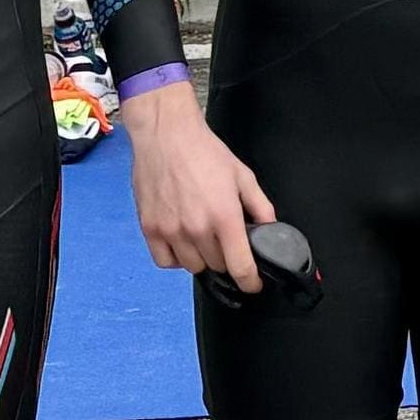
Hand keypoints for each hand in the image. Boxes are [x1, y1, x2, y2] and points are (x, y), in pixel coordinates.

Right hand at [124, 80, 273, 289]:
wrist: (166, 135)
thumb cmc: (204, 152)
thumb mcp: (243, 176)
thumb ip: (260, 207)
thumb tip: (270, 229)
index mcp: (224, 216)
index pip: (240, 267)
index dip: (250, 281)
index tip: (253, 284)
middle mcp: (196, 229)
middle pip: (217, 266)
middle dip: (226, 258)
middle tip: (225, 239)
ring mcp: (170, 231)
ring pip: (192, 267)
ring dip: (202, 258)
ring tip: (203, 236)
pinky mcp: (150, 229)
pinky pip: (165, 262)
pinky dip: (176, 258)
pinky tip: (182, 242)